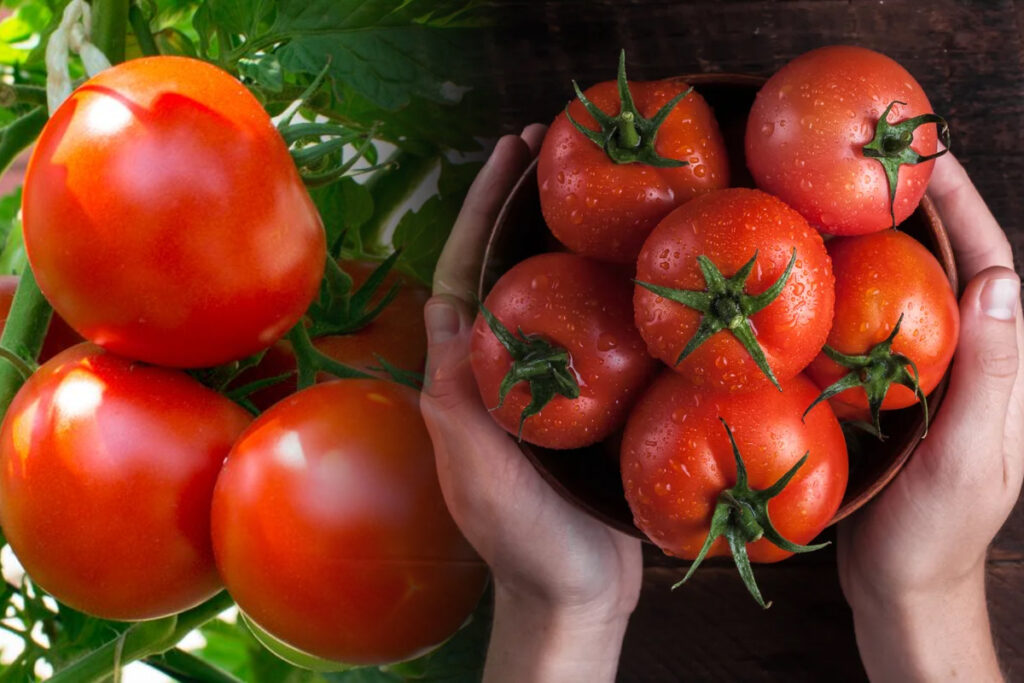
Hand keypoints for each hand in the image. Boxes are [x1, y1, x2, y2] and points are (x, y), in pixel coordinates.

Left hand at [420, 128, 641, 682]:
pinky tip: (645, 261)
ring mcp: (549, 381)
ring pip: (557, 290)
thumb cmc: (521, 537)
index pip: (466, 271)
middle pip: (512, 266)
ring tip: (605, 183)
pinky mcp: (593, 398)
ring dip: (572, 235)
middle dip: (527, 205)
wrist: (578, 590)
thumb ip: (454, 395)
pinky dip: (614, 286)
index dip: (482, 209)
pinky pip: (599, 328)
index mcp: (466, 373)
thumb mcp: (476, 467)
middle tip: (559, 146)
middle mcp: (503, 366)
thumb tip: (444, 308)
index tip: (507, 155)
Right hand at [838, 152, 1021, 681]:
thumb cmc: (936, 533)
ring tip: (843, 200)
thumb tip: (998, 280)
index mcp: (1000, 369)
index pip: (990, 268)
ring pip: (911, 294)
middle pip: (952, 267)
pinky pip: (875, 330)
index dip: (964, 208)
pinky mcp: (891, 397)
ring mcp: (928, 380)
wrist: (903, 586)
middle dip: (925, 209)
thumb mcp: (968, 456)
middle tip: (878, 160)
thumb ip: (992, 375)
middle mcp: (969, 363)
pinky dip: (853, 293)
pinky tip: (818, 280)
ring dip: (887, 244)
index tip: (930, 155)